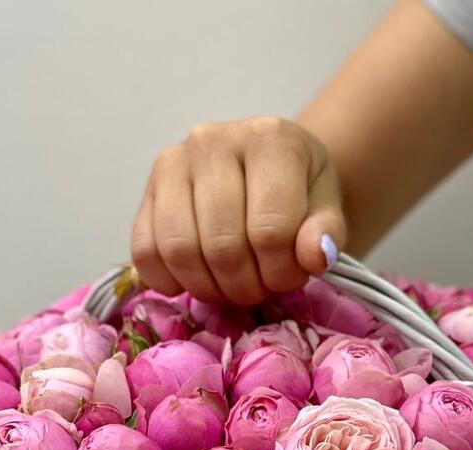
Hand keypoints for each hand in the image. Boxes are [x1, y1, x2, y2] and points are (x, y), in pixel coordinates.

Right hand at [130, 116, 346, 304]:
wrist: (270, 171)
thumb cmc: (299, 191)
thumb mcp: (327, 207)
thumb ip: (327, 232)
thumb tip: (315, 256)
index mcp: (269, 139)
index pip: (270, 231)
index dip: (282, 272)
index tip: (292, 275)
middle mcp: (212, 141)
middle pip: (222, 246)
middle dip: (247, 285)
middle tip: (262, 287)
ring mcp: (173, 163)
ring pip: (180, 251)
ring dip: (210, 288)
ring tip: (233, 285)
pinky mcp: (146, 191)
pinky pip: (145, 252)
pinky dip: (170, 281)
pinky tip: (198, 279)